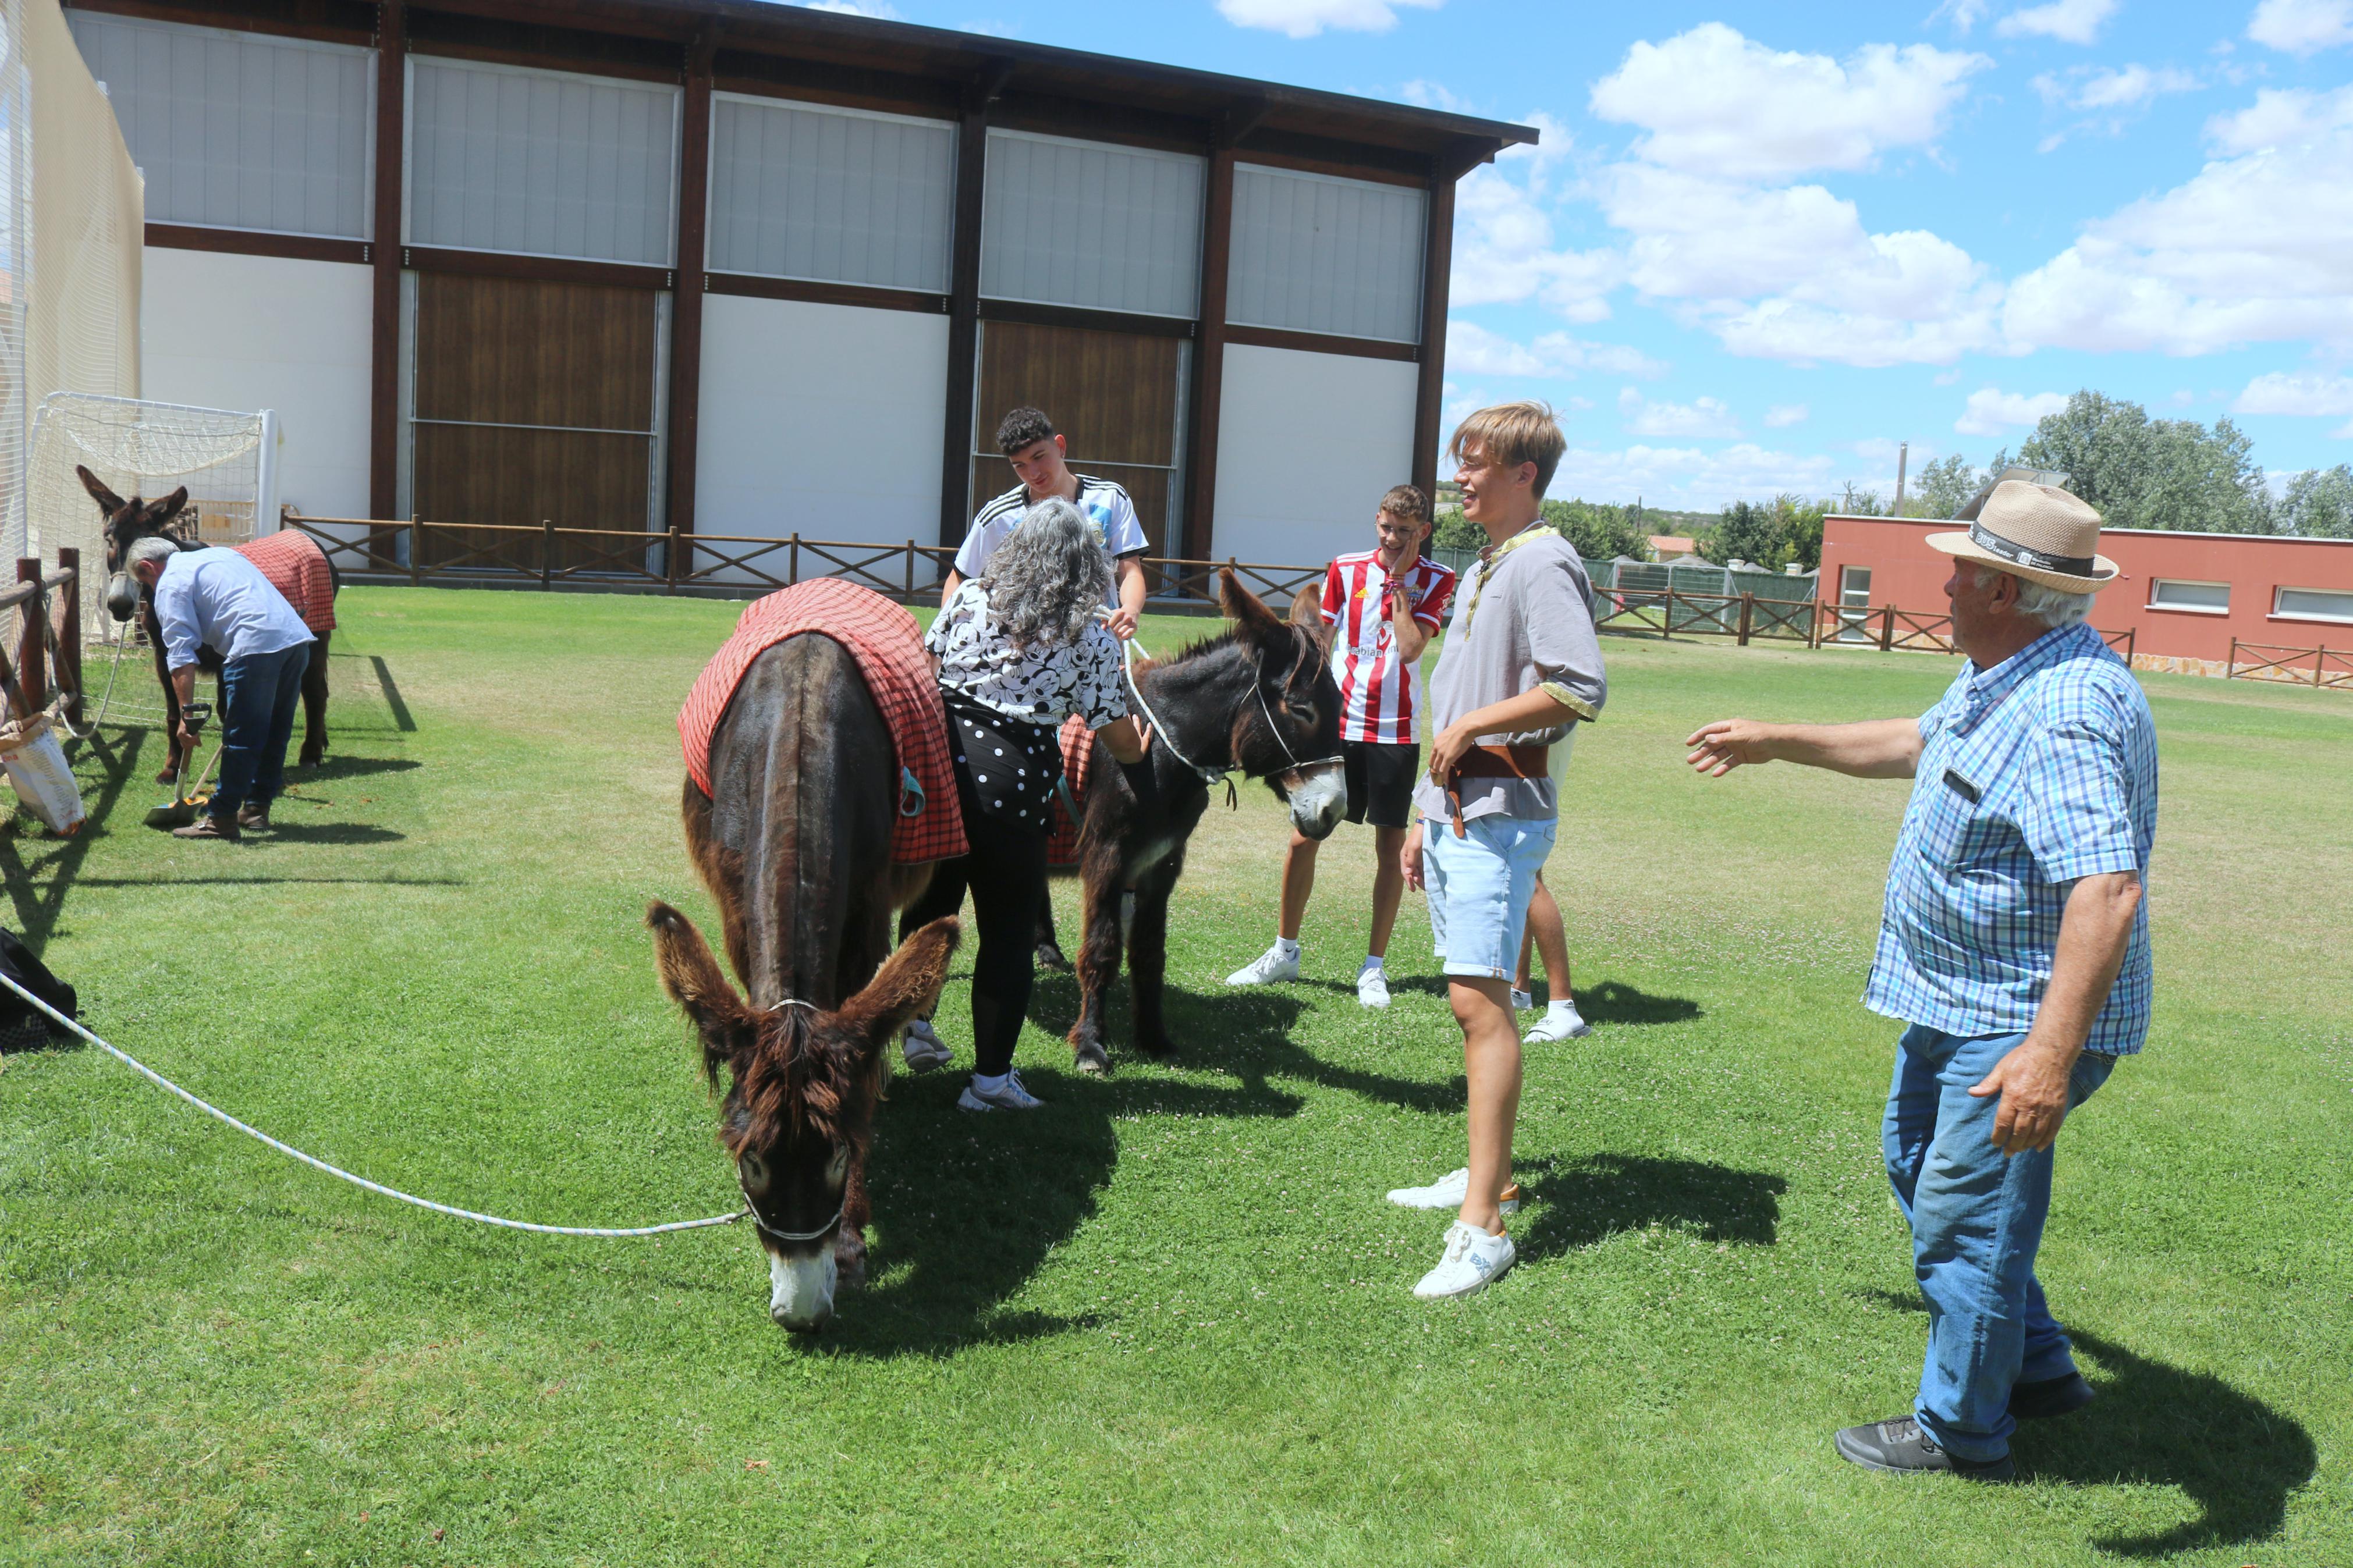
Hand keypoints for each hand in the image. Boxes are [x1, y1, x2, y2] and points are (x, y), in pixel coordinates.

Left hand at [176, 723, 199, 753]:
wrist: (188, 717)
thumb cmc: (190, 725)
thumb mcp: (193, 734)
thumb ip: (195, 739)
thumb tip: (200, 745)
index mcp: (181, 739)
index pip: (185, 747)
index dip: (192, 746)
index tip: (197, 743)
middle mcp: (179, 737)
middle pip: (188, 745)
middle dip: (194, 742)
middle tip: (199, 739)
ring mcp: (180, 734)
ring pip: (189, 741)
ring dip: (195, 739)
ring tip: (198, 735)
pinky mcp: (182, 731)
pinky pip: (189, 737)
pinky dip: (194, 736)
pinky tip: (197, 734)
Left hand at [1105, 608, 1138, 640]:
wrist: (1131, 611)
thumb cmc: (1118, 614)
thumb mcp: (1111, 614)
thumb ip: (1104, 621)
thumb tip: (1103, 628)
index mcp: (1120, 613)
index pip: (1110, 624)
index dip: (1108, 627)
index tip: (1108, 628)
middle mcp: (1127, 617)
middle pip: (1115, 629)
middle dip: (1112, 632)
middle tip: (1111, 632)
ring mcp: (1131, 623)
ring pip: (1121, 633)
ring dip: (1117, 635)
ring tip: (1116, 634)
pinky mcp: (1135, 627)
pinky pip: (1128, 634)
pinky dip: (1124, 636)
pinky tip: (1121, 636)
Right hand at [1402, 826, 1424, 890]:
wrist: (1426, 824)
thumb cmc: (1419, 835)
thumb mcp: (1413, 847)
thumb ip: (1410, 860)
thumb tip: (1407, 873)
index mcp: (1404, 857)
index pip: (1405, 872)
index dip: (1409, 881)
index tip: (1413, 889)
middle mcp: (1409, 859)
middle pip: (1412, 873)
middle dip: (1416, 882)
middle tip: (1425, 888)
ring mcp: (1416, 858)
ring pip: (1418, 871)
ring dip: (1421, 879)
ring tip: (1428, 886)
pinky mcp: (1422, 857)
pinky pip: (1423, 868)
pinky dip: (1425, 874)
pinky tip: (1430, 878)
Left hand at [1427, 719, 1476, 784]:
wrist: (1466, 728)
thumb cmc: (1463, 728)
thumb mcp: (1452, 735)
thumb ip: (1449, 741)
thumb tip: (1453, 746)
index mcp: (1436, 741)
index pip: (1432, 755)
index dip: (1434, 763)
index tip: (1438, 767)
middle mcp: (1436, 747)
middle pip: (1432, 763)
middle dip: (1435, 771)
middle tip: (1440, 777)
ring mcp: (1441, 753)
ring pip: (1437, 768)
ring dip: (1440, 776)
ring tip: (1444, 780)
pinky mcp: (1447, 758)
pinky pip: (1443, 770)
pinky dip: (1445, 777)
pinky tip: (1447, 781)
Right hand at [1685, 719, 1777, 776]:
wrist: (1776, 744)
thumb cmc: (1758, 734)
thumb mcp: (1739, 736)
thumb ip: (1723, 738)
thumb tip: (1706, 739)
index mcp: (1729, 727)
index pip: (1710, 731)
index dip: (1698, 736)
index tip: (1688, 744)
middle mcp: (1730, 737)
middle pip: (1712, 745)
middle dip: (1701, 752)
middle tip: (1690, 760)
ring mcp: (1735, 747)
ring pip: (1718, 755)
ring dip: (1709, 762)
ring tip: (1699, 769)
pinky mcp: (1741, 757)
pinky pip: (1729, 763)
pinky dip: (1722, 768)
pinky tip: (1715, 774)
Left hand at [1968, 1039, 2076, 1153]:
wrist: (2051, 1053)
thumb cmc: (2023, 1059)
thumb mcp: (2002, 1069)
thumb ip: (1988, 1084)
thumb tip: (1972, 1092)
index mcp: (2013, 1097)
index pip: (2003, 1123)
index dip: (1999, 1136)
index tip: (1995, 1143)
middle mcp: (2030, 1106)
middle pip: (2020, 1132)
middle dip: (2013, 1145)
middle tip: (2008, 1153)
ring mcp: (2046, 1108)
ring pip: (2036, 1134)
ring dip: (2027, 1145)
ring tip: (2020, 1150)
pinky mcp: (2058, 1108)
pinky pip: (2053, 1129)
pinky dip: (2046, 1140)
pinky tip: (2039, 1147)